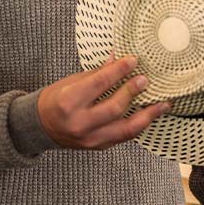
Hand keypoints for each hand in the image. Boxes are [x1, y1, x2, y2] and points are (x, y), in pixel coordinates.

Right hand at [37, 56, 167, 149]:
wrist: (40, 127)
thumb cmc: (54, 100)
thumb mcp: (70, 82)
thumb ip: (96, 73)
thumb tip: (118, 57)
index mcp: (69, 102)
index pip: (99, 83)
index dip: (119, 70)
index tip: (133, 60)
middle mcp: (79, 123)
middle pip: (115, 107)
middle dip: (133, 91)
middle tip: (146, 80)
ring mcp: (90, 138)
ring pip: (125, 128)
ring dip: (147, 115)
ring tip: (163, 104)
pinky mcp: (97, 146)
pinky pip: (123, 137)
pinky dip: (138, 125)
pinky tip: (149, 116)